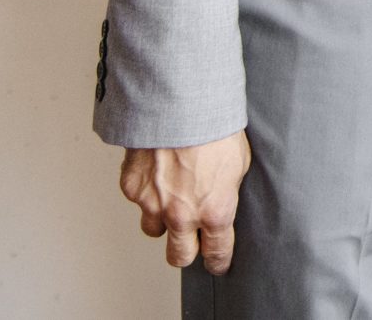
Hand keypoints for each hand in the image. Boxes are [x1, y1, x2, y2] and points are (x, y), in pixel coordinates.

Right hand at [120, 133, 250, 273]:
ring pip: (154, 230)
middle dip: (186, 251)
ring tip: (173, 199)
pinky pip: (139, 200)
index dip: (218, 260)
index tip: (218, 264)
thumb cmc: (215, 129)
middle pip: (179, 256)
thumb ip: (226, 191)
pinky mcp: (132, 189)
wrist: (180, 107)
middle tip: (191, 241)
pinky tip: (158, 172)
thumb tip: (221, 199)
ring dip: (162, 221)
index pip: (216, 251)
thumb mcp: (239, 163)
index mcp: (215, 211)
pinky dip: (147, 192)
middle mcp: (181, 215)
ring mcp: (153, 204)